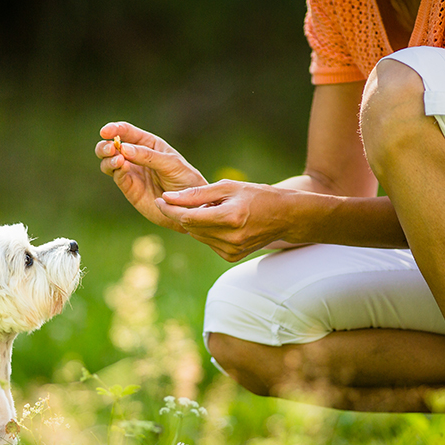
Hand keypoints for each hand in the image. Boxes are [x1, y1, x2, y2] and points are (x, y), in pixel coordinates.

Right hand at [96, 122, 206, 231]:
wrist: (190, 206)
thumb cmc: (185, 180)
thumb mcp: (171, 163)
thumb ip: (148, 156)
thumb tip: (124, 148)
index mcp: (147, 144)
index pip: (127, 131)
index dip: (114, 129)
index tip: (105, 132)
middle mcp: (135, 156)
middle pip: (111, 147)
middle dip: (105, 146)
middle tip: (110, 148)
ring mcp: (131, 172)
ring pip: (108, 162)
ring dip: (107, 159)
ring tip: (118, 160)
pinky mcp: (129, 188)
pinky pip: (117, 177)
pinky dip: (116, 171)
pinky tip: (122, 168)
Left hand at [155, 180, 291, 261]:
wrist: (284, 217)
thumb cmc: (257, 195)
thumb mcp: (228, 187)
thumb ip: (196, 194)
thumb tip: (168, 197)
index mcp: (230, 218)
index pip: (188, 218)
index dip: (170, 209)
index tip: (160, 200)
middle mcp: (230, 238)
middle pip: (190, 227)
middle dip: (181, 213)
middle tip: (183, 199)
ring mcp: (231, 251)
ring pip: (197, 236)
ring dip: (196, 222)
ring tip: (211, 208)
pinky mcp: (231, 257)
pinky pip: (208, 242)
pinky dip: (207, 231)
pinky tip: (219, 221)